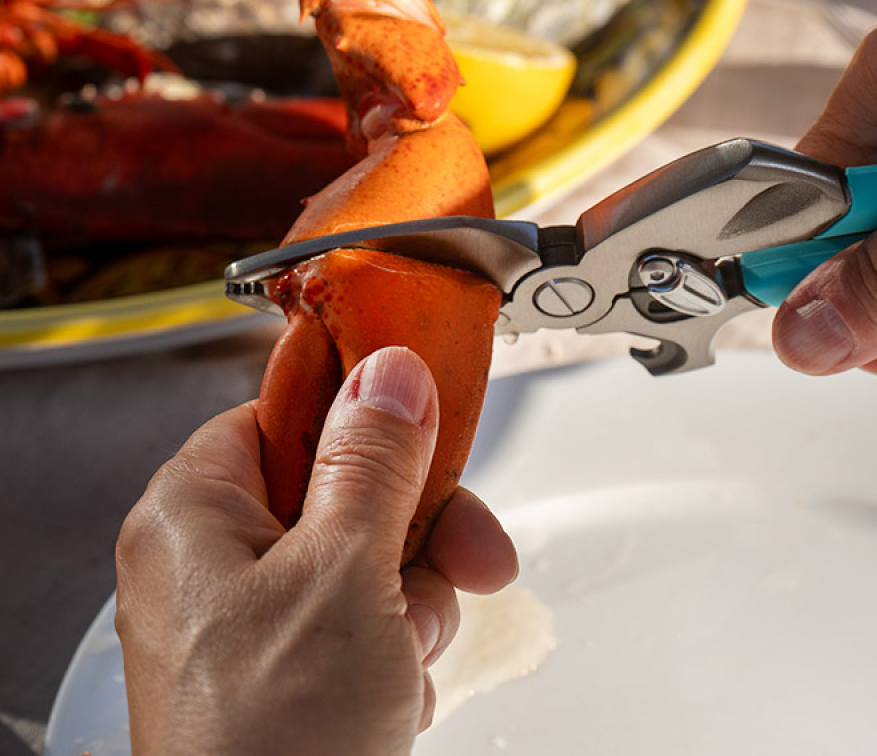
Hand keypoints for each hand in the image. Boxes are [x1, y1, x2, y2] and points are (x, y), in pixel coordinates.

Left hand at [115, 346, 517, 755]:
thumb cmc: (268, 743)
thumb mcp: (342, 573)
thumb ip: (373, 463)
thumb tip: (391, 373)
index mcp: (195, 511)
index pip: (287, 412)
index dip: (363, 413)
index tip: (428, 416)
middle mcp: (216, 557)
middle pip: (344, 485)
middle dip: (415, 528)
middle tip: (466, 554)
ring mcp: (253, 615)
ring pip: (367, 552)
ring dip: (415, 596)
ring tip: (410, 649)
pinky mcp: (288, 664)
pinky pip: (364, 613)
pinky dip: (398, 643)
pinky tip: (397, 687)